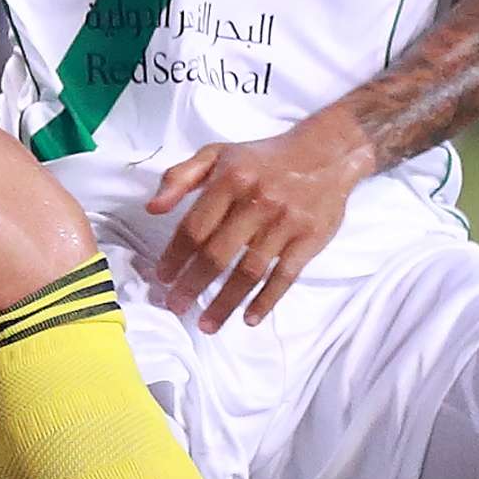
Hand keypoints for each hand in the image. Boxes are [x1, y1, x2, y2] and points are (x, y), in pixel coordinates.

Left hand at [143, 122, 373, 330]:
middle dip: (193, 285)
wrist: (326, 153)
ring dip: (225, 303)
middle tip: (176, 307)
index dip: (175, 256)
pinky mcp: (310, 239)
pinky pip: (284, 277)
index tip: (161, 278)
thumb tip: (152, 208)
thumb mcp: (217, 154)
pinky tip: (249, 319)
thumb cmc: (262, 158)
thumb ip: (179, 178)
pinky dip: (266, 301)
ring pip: (249, 271)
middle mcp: (257, 202)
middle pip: (218, 254)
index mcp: (230, 180)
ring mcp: (285, 223)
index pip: (195, 226)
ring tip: (207, 324)